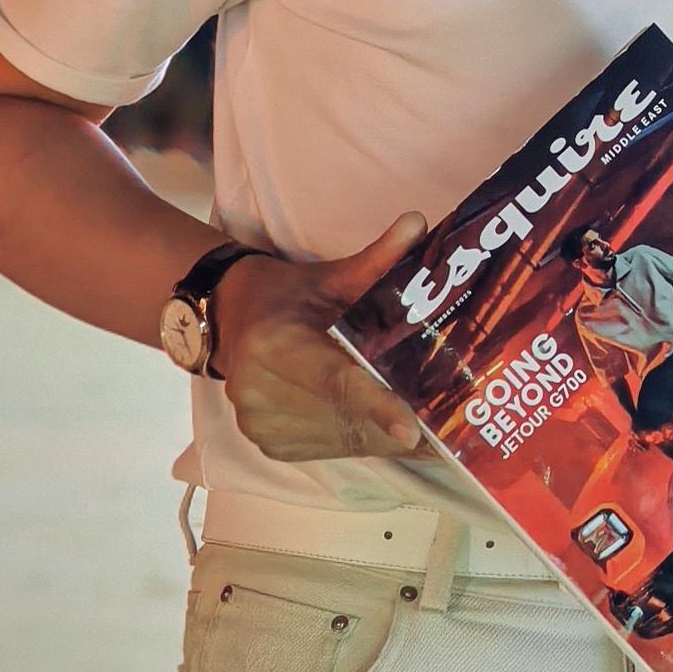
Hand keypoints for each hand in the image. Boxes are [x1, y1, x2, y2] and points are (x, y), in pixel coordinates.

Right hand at [217, 219, 431, 464]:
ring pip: (340, 439)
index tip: (413, 429)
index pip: (336, 380)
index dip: (377, 404)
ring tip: (414, 419)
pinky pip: (326, 450)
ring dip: (379, 433)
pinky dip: (357, 438)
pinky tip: (376, 423)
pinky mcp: (264, 444)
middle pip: (345, 415)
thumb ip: (376, 258)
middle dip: (395, 418)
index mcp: (276, 345)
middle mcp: (259, 390)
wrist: (230, 321)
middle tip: (442, 418)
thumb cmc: (289, 296)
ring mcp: (258, 423)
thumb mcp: (330, 276)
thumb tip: (420, 221)